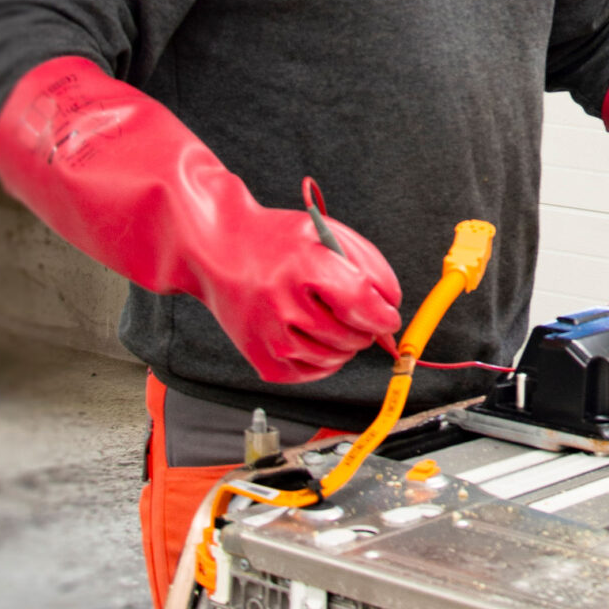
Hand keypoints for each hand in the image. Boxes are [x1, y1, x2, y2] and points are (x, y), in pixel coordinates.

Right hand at [0, 56, 401, 384]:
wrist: (215, 250)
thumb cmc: (276, 239)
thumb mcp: (327, 234)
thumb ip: (369, 266)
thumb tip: (394, 308)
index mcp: (306, 266)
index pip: (364, 305)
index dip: (385, 313)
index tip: (388, 313)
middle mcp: (285, 303)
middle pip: (352, 335)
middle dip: (366, 327)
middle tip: (357, 312)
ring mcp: (269, 335)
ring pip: (334, 358)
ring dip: (345, 343)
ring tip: (331, 318)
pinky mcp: (260, 358)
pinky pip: (309, 373)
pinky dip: (322, 360)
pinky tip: (313, 336)